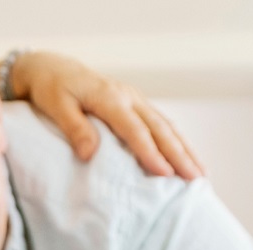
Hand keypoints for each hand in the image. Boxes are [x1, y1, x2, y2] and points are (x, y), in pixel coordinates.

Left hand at [7, 51, 202, 179]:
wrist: (53, 68)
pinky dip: (177, 141)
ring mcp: (135, 99)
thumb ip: (74, 128)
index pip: (135, 129)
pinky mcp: (136, 104)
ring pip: (166, 125)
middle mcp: (128, 97)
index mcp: (110, 98)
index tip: (165, 173)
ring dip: (185, 149)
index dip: (150, 152)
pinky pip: (162, 123)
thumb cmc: (52, 89)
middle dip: (180, 154)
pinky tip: (187, 157)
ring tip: (201, 173)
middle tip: (196, 179)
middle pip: (160, 128)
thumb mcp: (56, 106)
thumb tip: (90, 154)